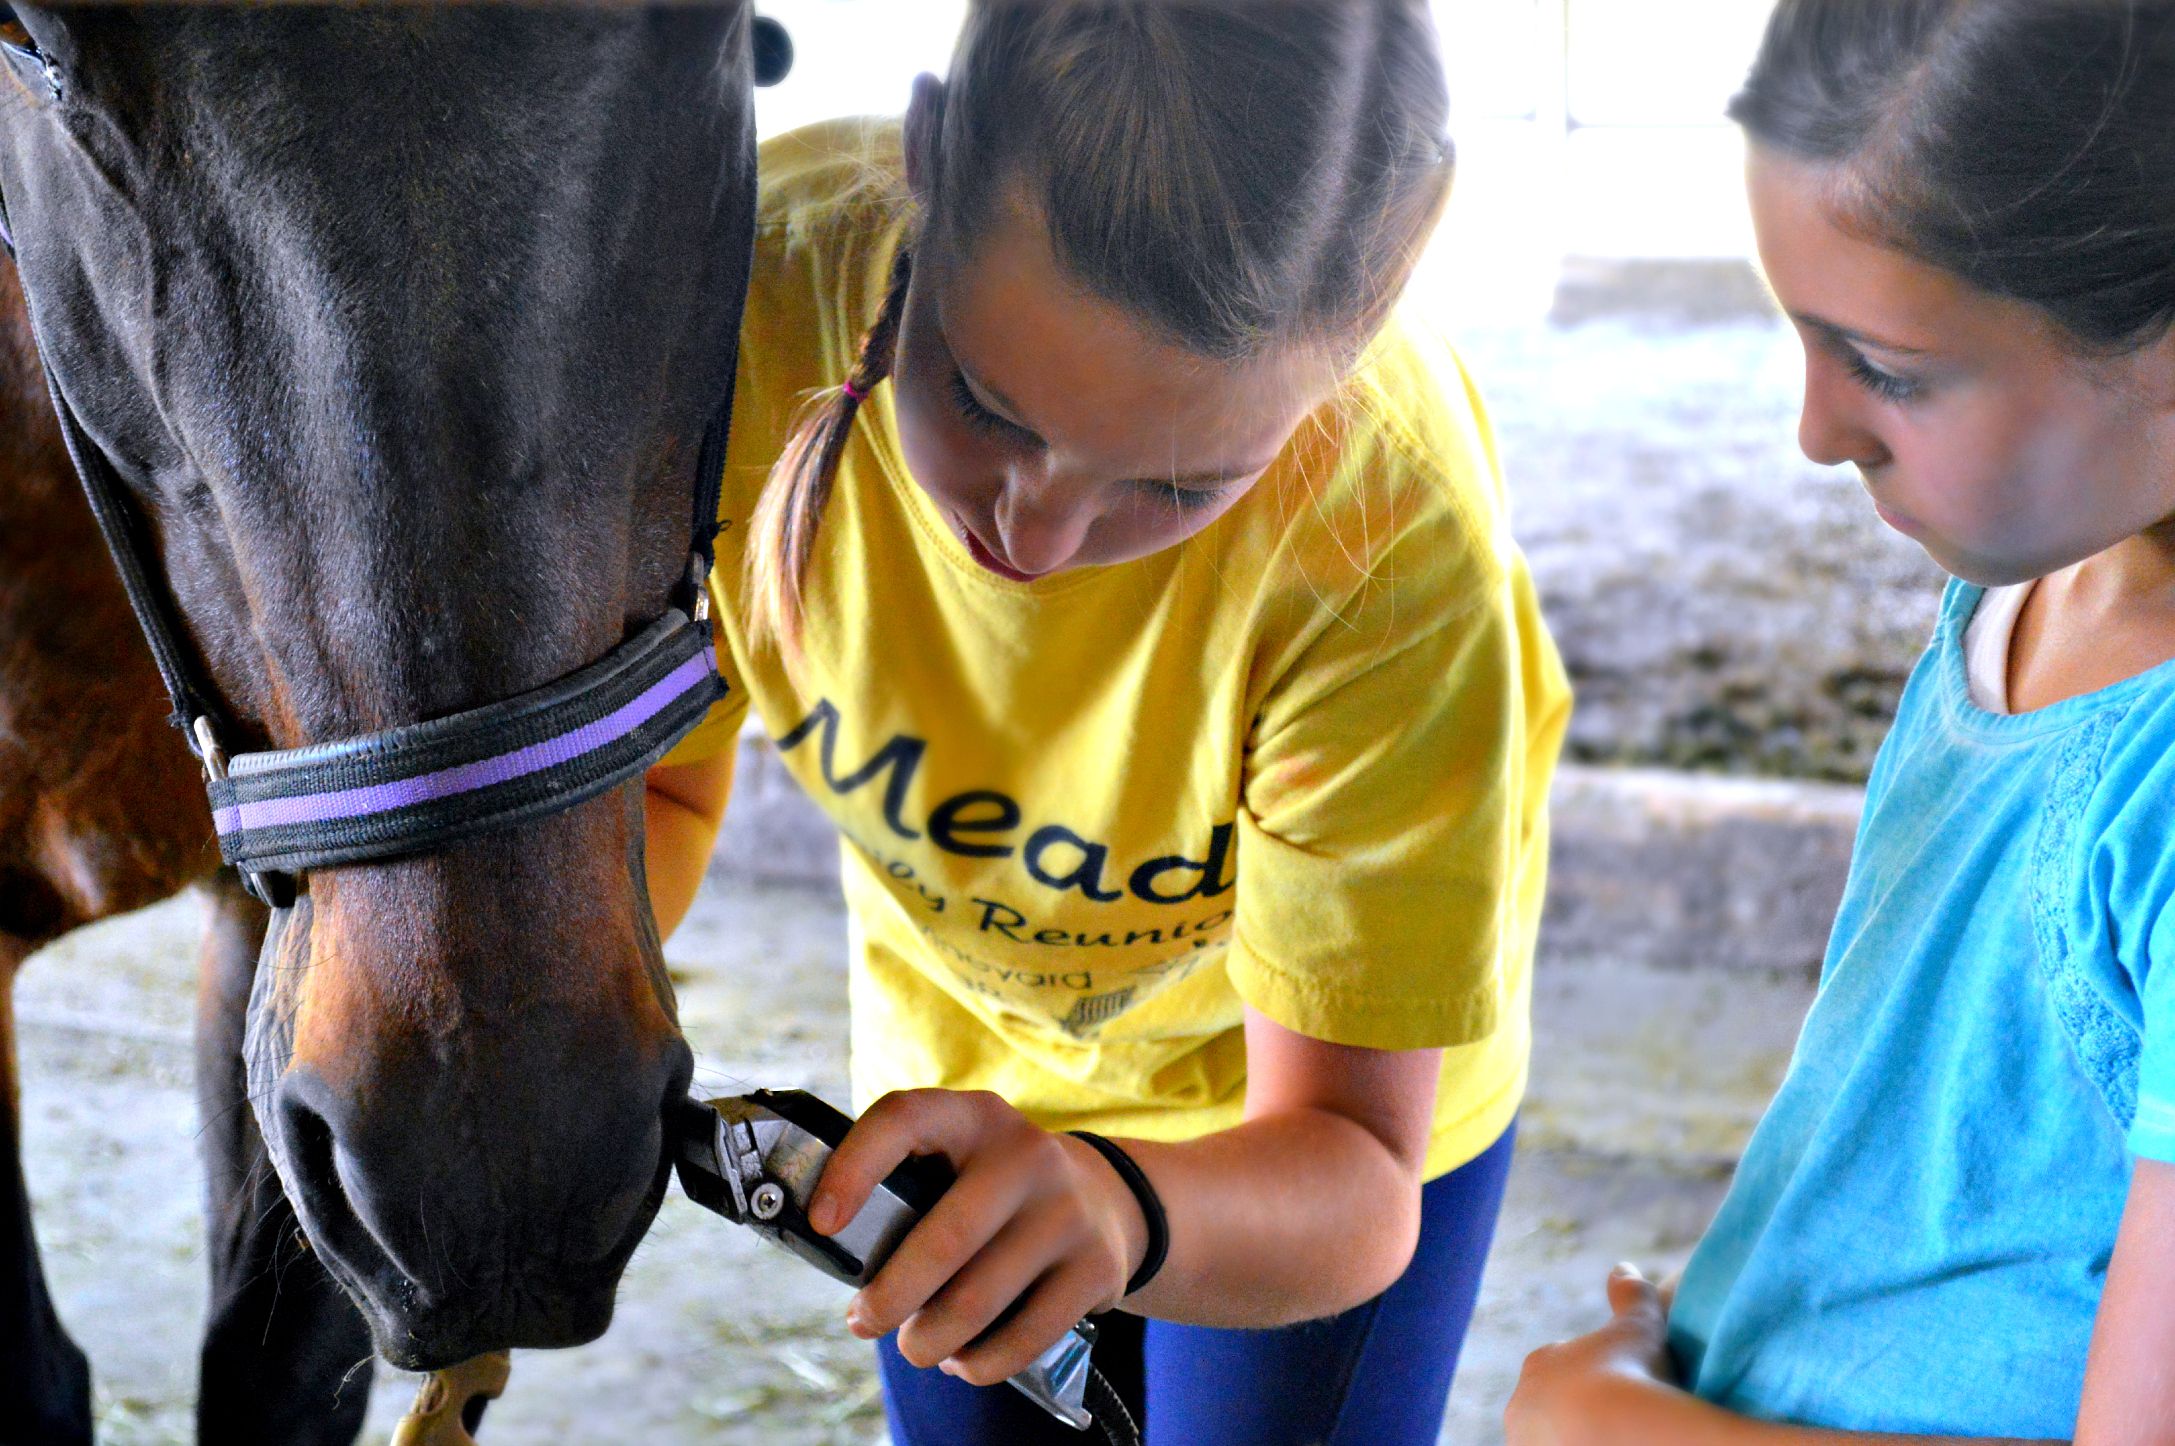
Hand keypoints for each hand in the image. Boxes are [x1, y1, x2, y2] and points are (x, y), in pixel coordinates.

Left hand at [806, 1089, 1148, 1385]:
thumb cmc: (998, 1190)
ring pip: (978, 1301)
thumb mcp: (961, 1160)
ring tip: (914, 1345)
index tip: (822, 1222)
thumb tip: (834, 1249)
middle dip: (890, 1297)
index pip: (904, 1119)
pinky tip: (962, 1358)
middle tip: (863, 1322)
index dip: (854, 1168)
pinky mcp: (1097, 1267)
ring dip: (929, 1339)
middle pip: (945, 1240)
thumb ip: (908, 1185)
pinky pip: (1024, 1336)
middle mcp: (1027, 1154)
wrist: (1107, 1198)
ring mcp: (1068, 1211)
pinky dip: (979, 1362)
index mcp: (975, 1118)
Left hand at [1505, 1263, 1682, 1444]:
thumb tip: (1623, 1267)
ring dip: (1571, 1437)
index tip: (1618, 1392)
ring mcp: (1525, 1444)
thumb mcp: (1639, 1324)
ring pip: (1548, 1439)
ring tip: (1610, 1437)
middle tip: (1615, 1423)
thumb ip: (1630, 1293)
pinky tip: (1602, 1445)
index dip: (1590, 1381)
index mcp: (1540, 1365)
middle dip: (1573, 1415)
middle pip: (1548, 1410)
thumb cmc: (1632, 1373)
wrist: (1626, 1433)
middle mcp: (1522, 1406)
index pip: (1559, 1370)